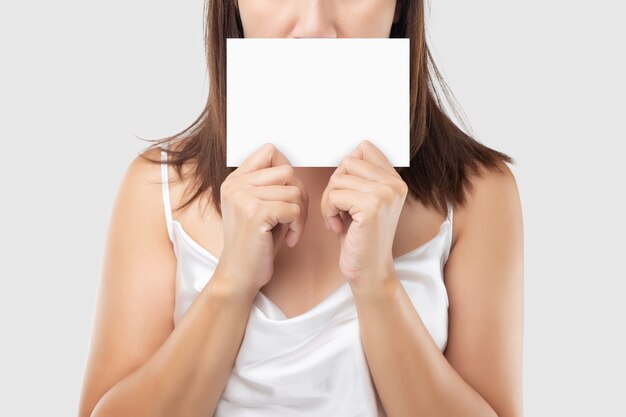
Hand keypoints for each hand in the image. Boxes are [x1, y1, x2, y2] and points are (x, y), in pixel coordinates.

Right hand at [215, 143, 308, 297]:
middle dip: (299, 195)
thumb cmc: (255, 244)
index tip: (288, 196)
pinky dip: (298, 226)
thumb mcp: (260, 208)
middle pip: (287, 171)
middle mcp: (236, 184)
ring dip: (301, 214)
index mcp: (235, 180)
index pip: (270, 152)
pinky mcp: (255, 213)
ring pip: (294, 191)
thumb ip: (271, 185)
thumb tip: (293, 168)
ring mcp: (243, 197)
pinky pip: (294, 209)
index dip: (287, 172)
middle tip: (295, 218)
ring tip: (291, 231)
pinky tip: (289, 240)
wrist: (239, 275)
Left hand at [320, 140, 407, 288]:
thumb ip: (360, 178)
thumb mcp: (363, 202)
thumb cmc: (360, 238)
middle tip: (338, 210)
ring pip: (338, 179)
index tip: (346, 193)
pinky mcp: (372, 206)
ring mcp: (385, 194)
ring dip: (329, 201)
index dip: (346, 168)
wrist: (369, 271)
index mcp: (394, 180)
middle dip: (334, 186)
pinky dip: (328, 212)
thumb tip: (345, 156)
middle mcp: (394, 184)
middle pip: (347, 162)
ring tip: (337, 220)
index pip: (364, 148)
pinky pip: (334, 195)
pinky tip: (337, 228)